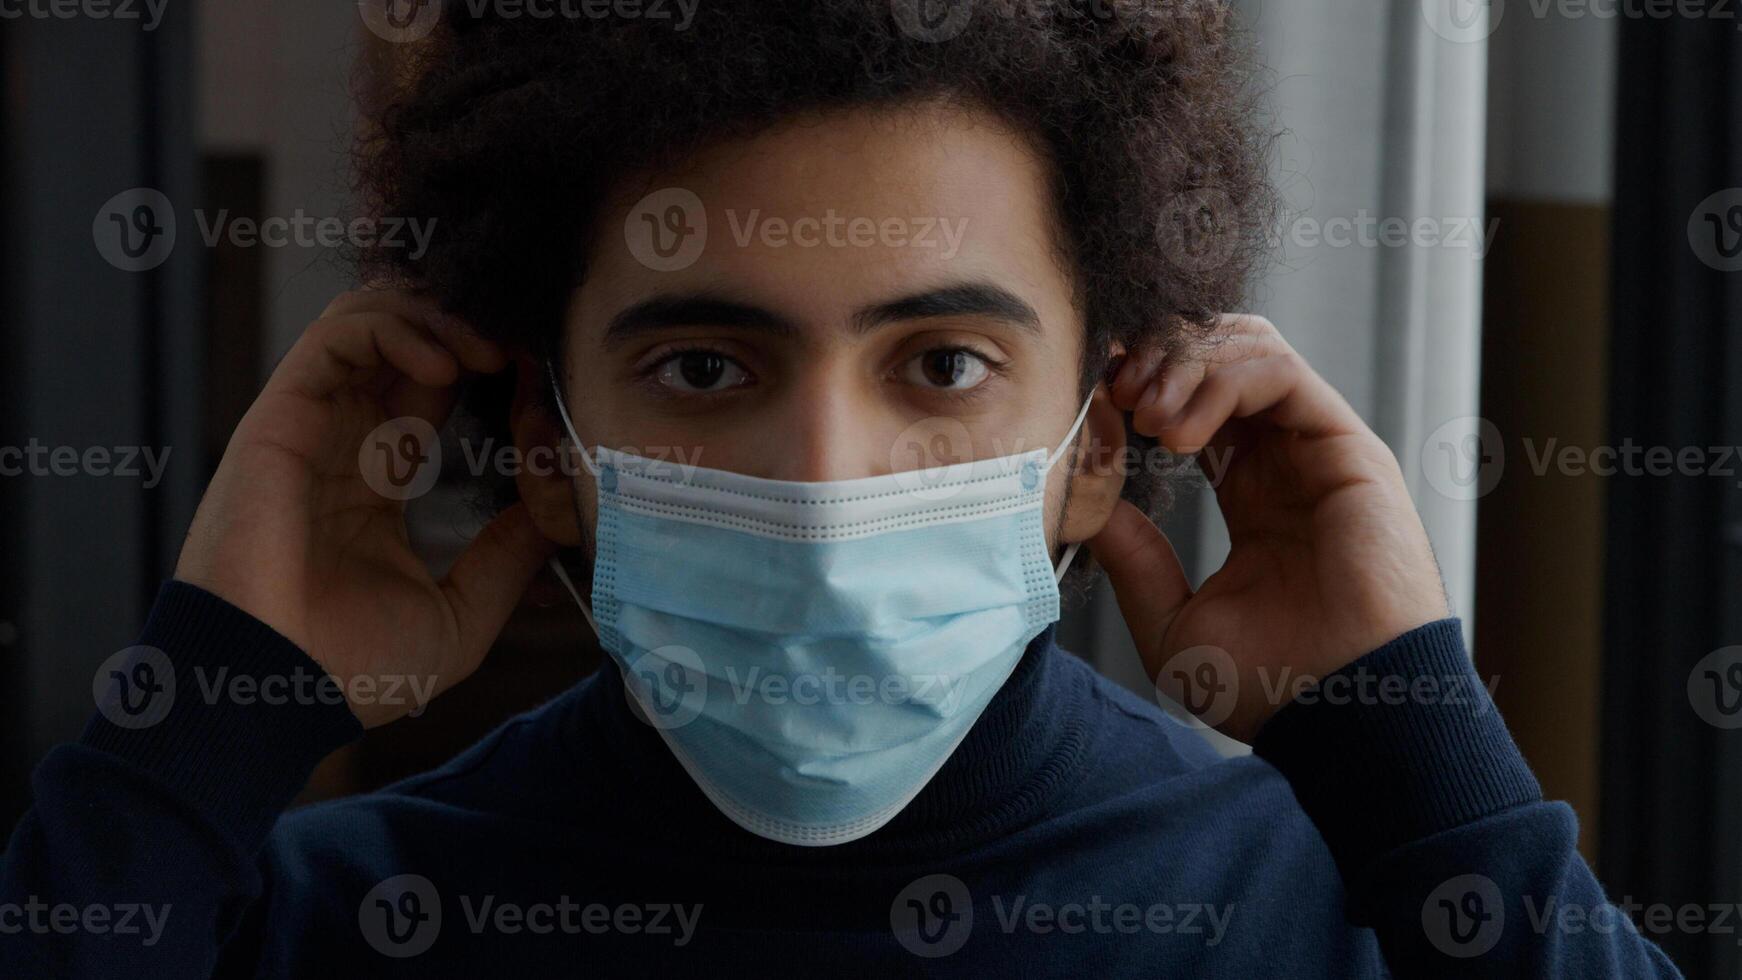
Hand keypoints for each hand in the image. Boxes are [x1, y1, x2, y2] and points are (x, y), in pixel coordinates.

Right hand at [173, 290, 555, 727]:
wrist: (273, 692)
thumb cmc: (351, 671)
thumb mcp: (460, 614)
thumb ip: (508, 559)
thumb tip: (560, 515)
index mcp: (376, 483)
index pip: (433, 390)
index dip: (488, 372)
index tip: (542, 385)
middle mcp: (342, 444)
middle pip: (402, 341)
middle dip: (469, 329)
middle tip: (525, 350)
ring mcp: (311, 426)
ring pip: (369, 320)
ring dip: (438, 318)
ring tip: (490, 352)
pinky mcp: (282, 416)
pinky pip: (337, 335)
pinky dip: (397, 327)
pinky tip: (449, 364)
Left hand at [1091, 315, 1449, 741]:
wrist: (1343, 715)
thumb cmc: (1272, 687)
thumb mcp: (1174, 622)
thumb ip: (1134, 560)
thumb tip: (1087, 507)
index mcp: (1251, 494)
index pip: (1193, 402)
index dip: (1140, 387)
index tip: (1095, 405)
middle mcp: (1286, 461)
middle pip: (1218, 356)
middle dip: (1155, 360)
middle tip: (1114, 397)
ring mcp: (1317, 449)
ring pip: (1247, 346)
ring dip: (1182, 363)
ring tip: (1146, 417)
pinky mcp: (1347, 446)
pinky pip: (1278, 370)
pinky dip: (1218, 379)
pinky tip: (1178, 432)